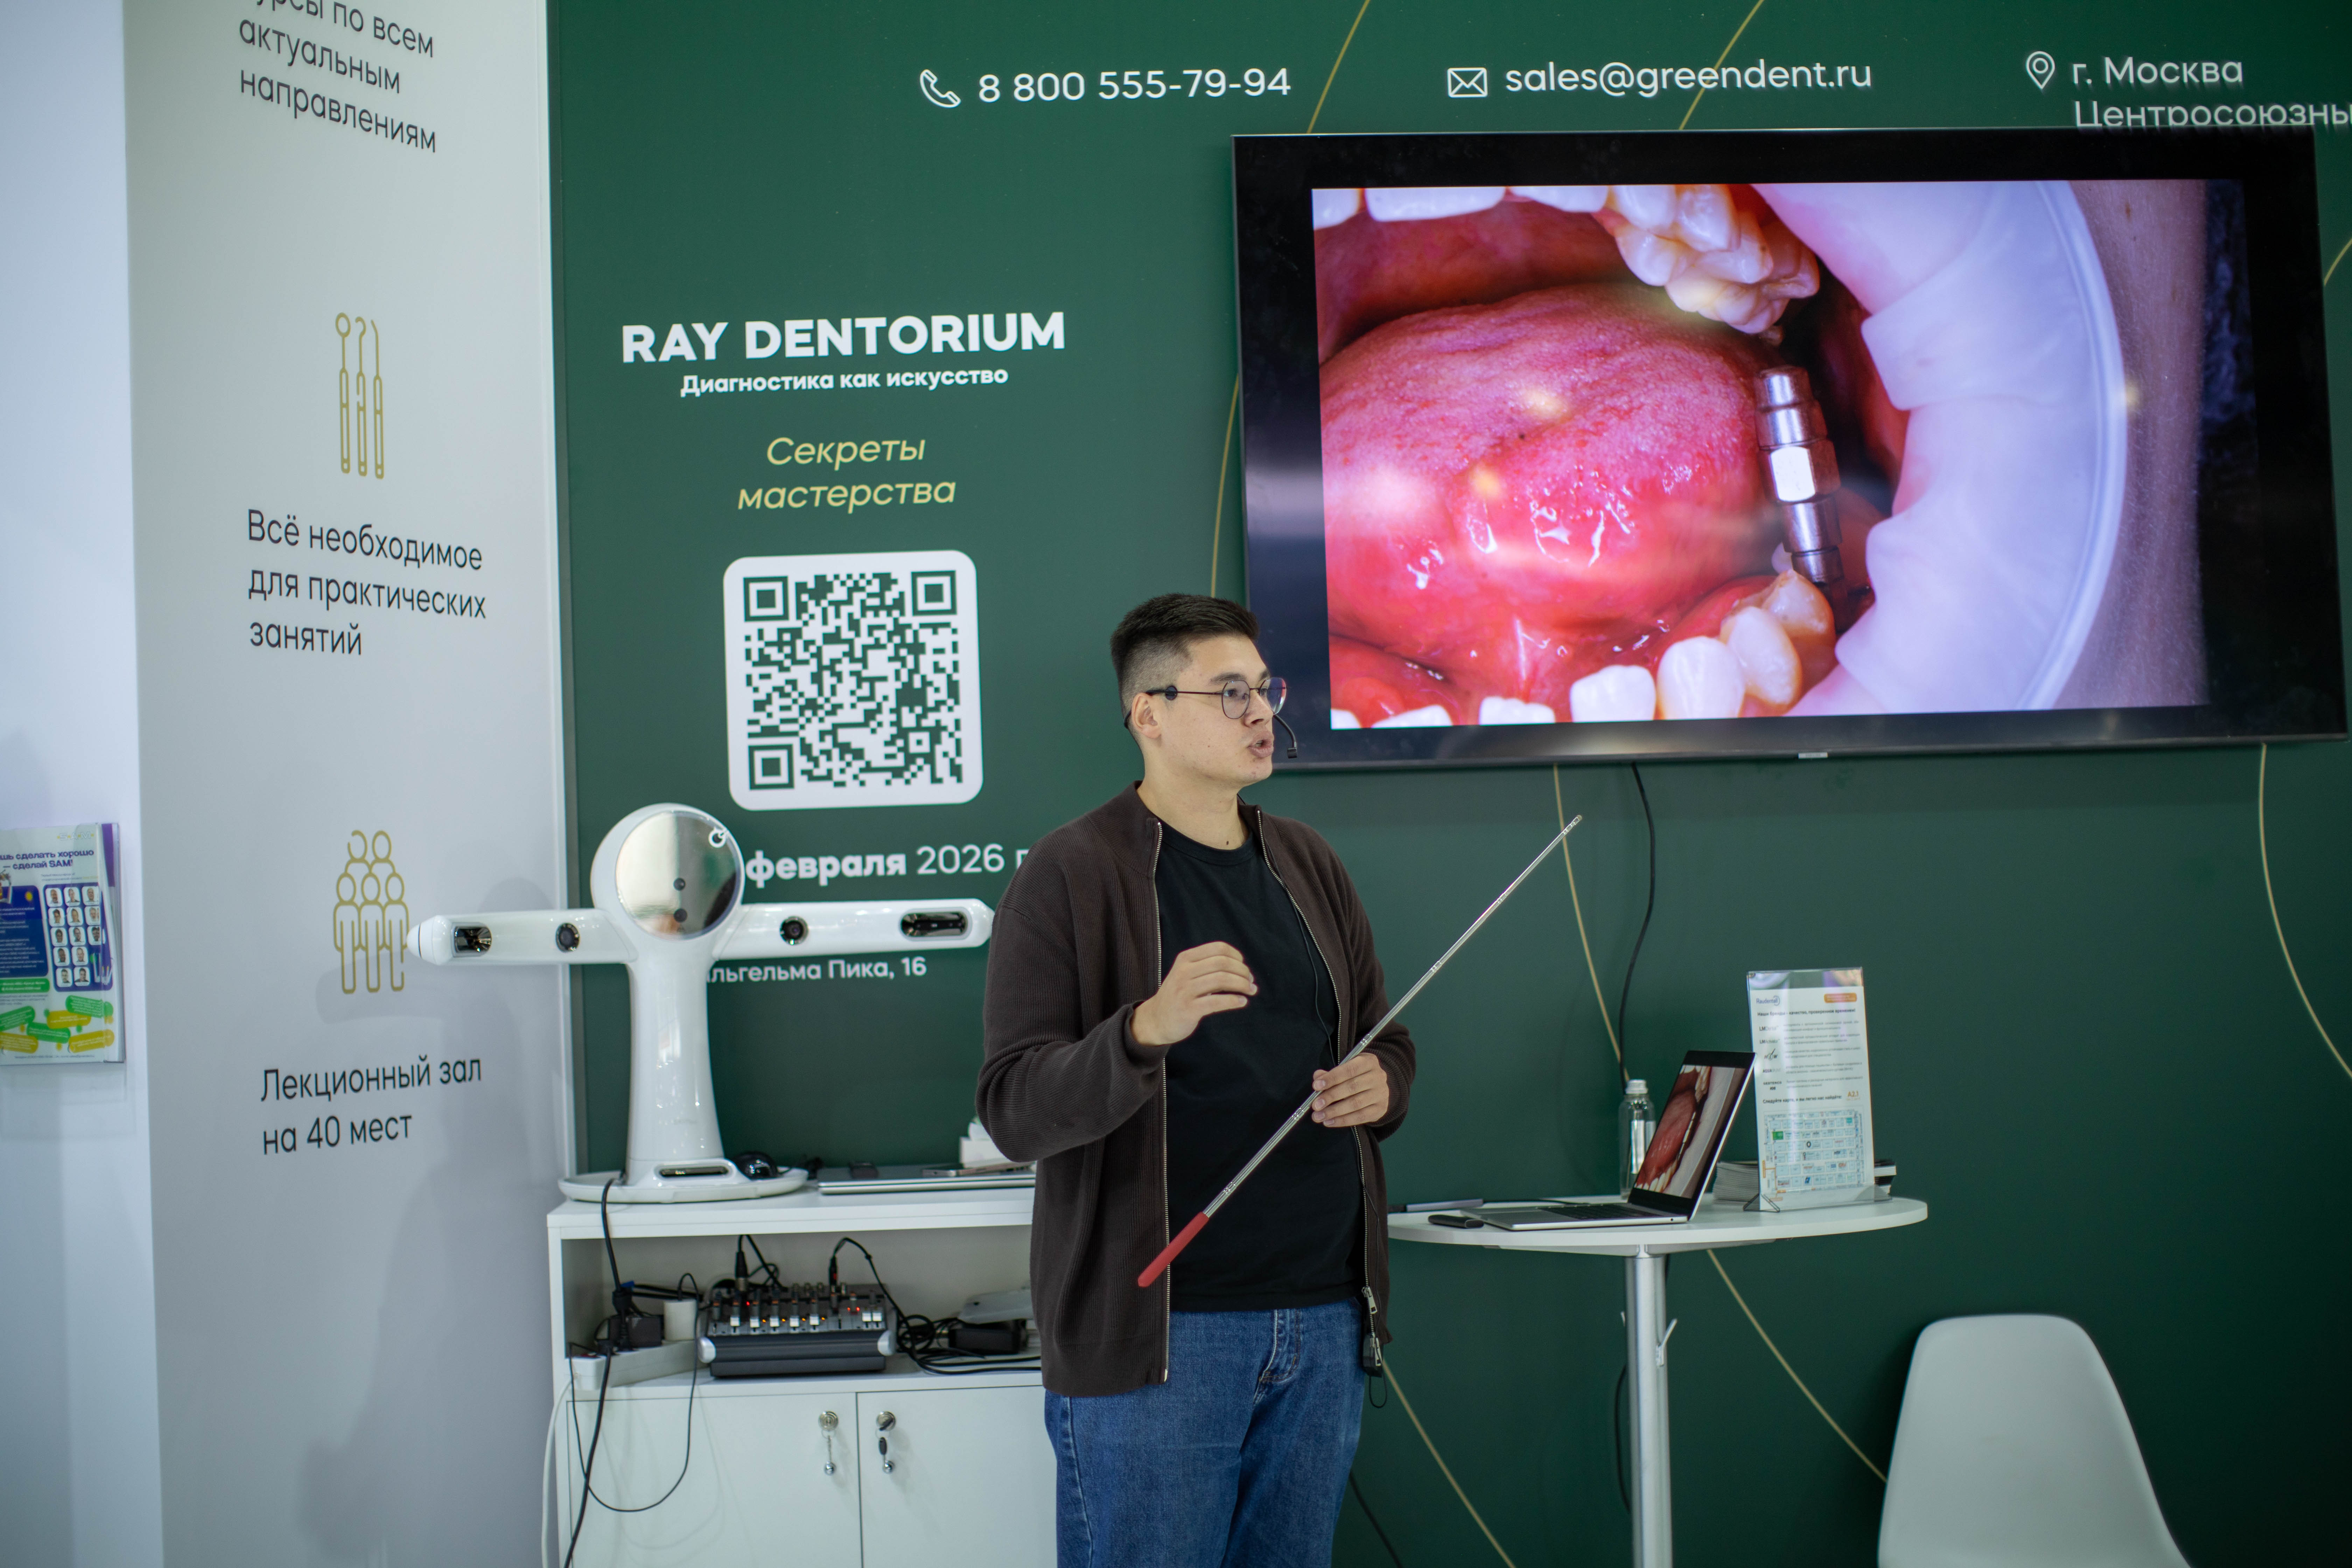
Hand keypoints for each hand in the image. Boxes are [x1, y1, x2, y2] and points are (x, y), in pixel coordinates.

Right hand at [1130, 942, 1255, 1047]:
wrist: (1156, 1019)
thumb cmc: (1179, 995)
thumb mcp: (1188, 974)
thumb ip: (1209, 968)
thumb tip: (1243, 970)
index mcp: (1185, 959)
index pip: (1218, 948)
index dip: (1237, 956)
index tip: (1244, 967)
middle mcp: (1184, 972)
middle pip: (1222, 963)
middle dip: (1242, 971)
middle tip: (1250, 981)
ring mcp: (1184, 990)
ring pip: (1221, 980)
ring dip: (1242, 985)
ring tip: (1251, 991)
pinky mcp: (1188, 1009)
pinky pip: (1216, 1002)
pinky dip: (1234, 1001)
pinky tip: (1242, 1002)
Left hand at [1310, 1055, 1389, 1128]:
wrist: (1377, 1088)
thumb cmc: (1356, 1076)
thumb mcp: (1346, 1069)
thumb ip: (1331, 1073)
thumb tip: (1317, 1077)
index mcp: (1369, 1062)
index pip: (1349, 1069)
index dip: (1332, 1078)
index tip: (1316, 1086)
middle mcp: (1378, 1076)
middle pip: (1352, 1087)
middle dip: (1331, 1096)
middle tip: (1315, 1105)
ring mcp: (1381, 1094)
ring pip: (1355, 1104)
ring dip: (1334, 1111)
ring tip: (1319, 1116)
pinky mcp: (1381, 1109)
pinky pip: (1360, 1117)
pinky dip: (1343, 1120)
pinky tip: (1329, 1122)